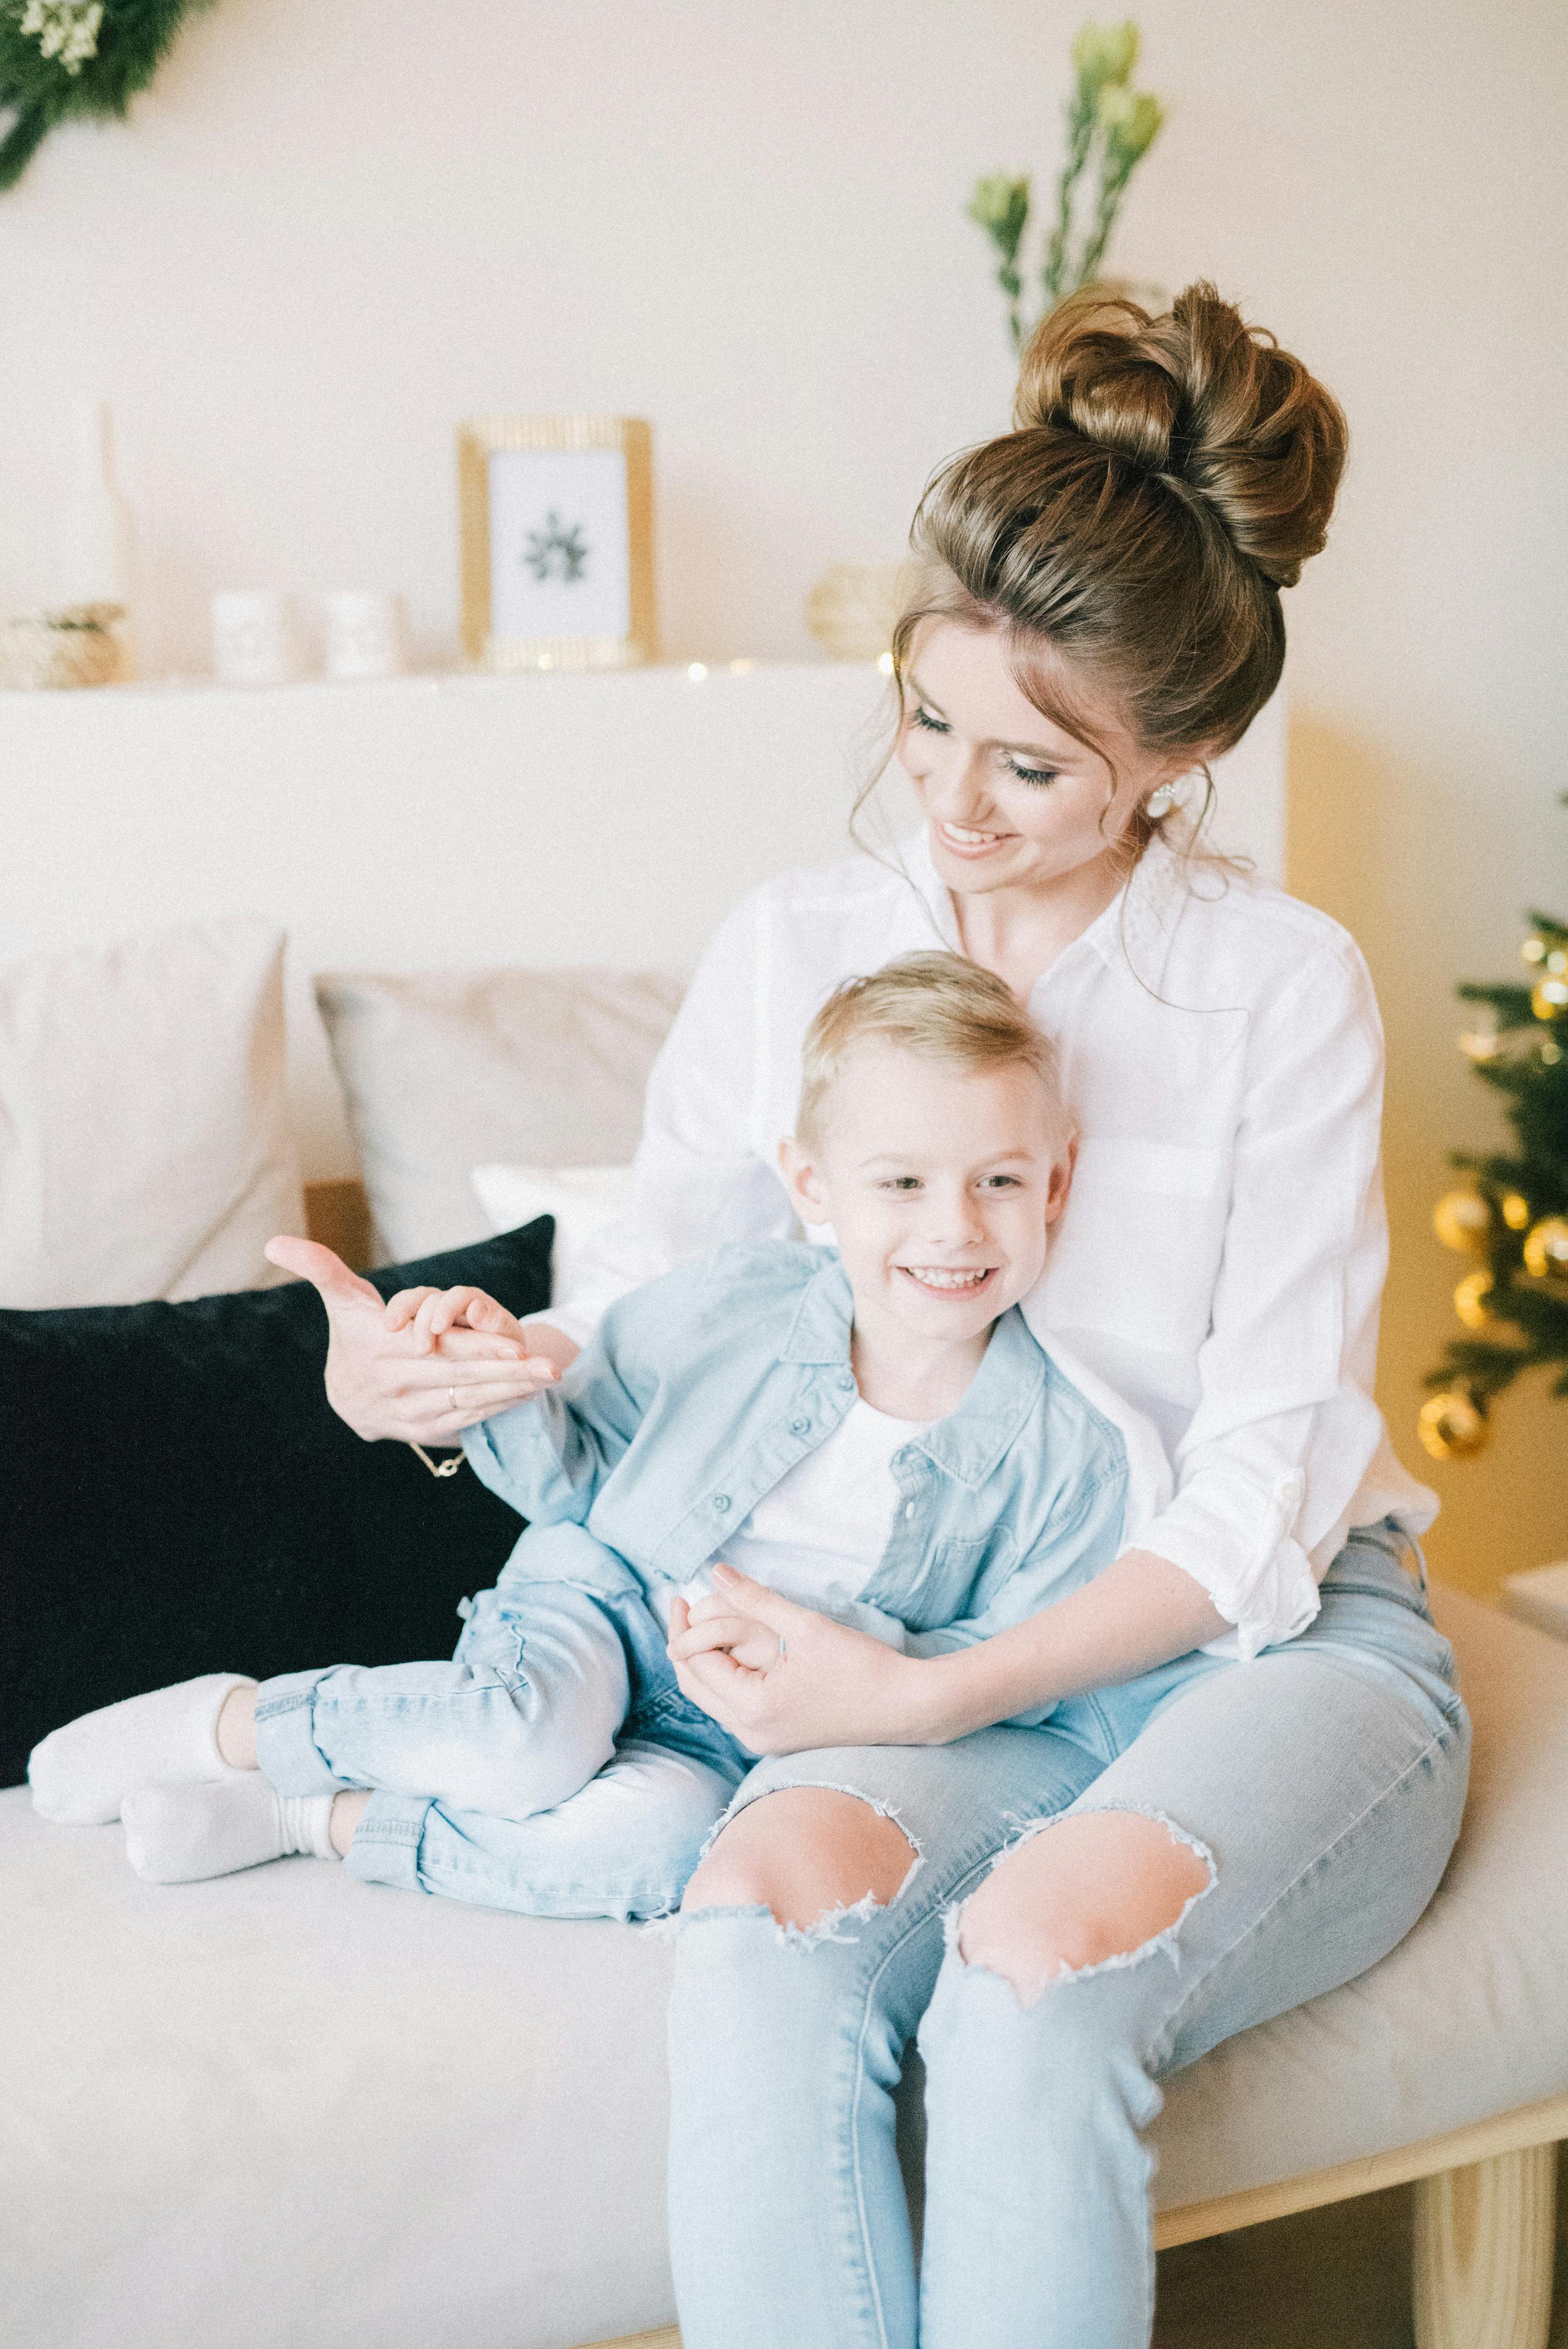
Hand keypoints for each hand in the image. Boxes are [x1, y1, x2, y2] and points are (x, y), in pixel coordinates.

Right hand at [265, 1236, 567, 1442]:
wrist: (348, 1397)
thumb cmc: (355, 1335)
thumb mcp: (342, 1301)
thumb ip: (320, 1268)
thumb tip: (273, 1243)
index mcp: (384, 1352)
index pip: (438, 1350)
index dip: (476, 1349)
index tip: (515, 1345)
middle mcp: (400, 1385)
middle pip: (463, 1378)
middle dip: (510, 1373)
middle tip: (550, 1365)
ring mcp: (415, 1411)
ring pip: (471, 1400)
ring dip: (514, 1392)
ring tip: (550, 1379)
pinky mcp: (428, 1429)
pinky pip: (470, 1418)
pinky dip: (502, 1407)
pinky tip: (531, 1394)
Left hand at [665, 1563, 931, 1754]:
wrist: (906, 1708)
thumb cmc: (862, 1666)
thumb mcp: (806, 1626)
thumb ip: (755, 1599)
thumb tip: (715, 1573)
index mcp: (753, 1706)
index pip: (697, 1663)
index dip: (683, 1628)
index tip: (680, 1597)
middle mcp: (751, 1732)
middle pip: (696, 1686)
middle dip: (684, 1646)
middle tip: (680, 1608)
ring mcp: (764, 1741)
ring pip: (712, 1699)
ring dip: (703, 1663)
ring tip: (702, 1624)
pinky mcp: (778, 1740)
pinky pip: (733, 1709)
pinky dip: (725, 1679)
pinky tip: (731, 1652)